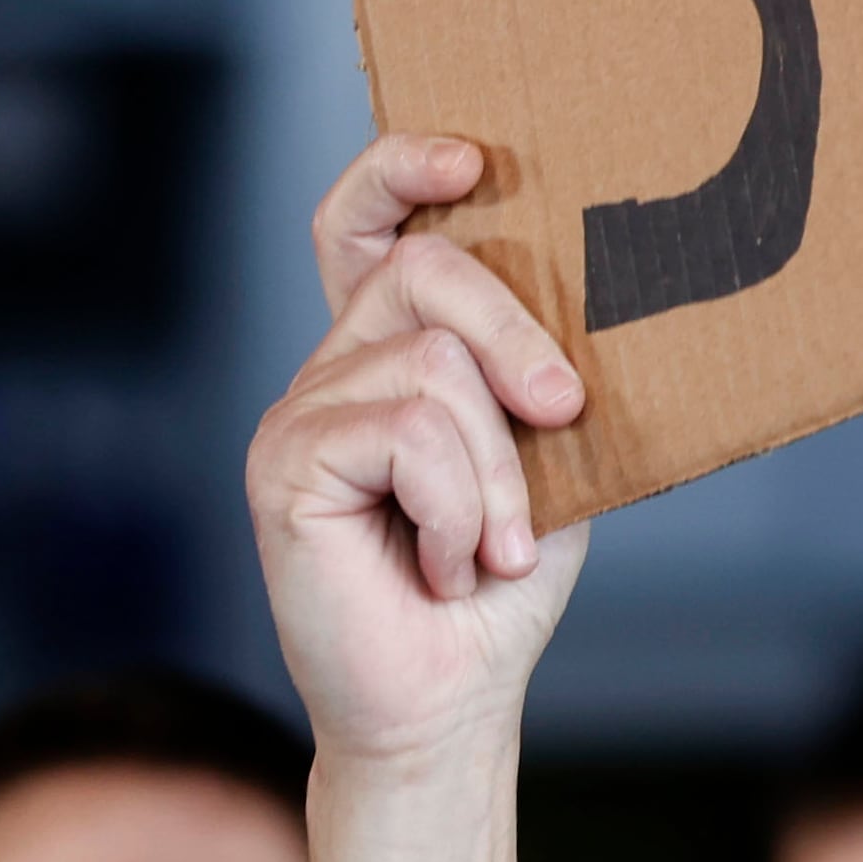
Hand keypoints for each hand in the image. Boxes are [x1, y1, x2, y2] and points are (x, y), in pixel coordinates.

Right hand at [246, 134, 589, 774]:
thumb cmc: (499, 582)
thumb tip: (580, 312)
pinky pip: (406, 432)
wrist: (449, 701)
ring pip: (432, 365)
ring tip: (491, 549)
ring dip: (498, 472)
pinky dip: (460, 504)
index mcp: (388, 353)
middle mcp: (332, 368)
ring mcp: (299, 412)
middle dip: (518, 332)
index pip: (363, 226)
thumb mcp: (546, 461)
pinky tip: (448, 565)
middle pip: (421, 270)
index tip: (469, 160)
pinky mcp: (282, 465)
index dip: (399, 173)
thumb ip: (537, 379)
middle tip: (566, 413)